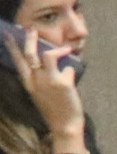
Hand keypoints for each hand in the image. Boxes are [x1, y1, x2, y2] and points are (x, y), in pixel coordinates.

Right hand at [5, 25, 85, 150]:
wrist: (64, 125)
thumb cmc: (56, 110)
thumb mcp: (43, 93)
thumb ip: (46, 79)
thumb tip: (60, 66)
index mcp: (28, 83)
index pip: (18, 61)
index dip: (12, 47)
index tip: (8, 36)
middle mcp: (35, 80)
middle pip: (29, 54)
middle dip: (29, 39)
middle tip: (31, 29)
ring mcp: (48, 80)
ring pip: (46, 55)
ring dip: (56, 49)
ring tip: (65, 48)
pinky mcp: (62, 82)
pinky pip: (66, 67)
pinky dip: (69, 68)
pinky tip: (71, 75)